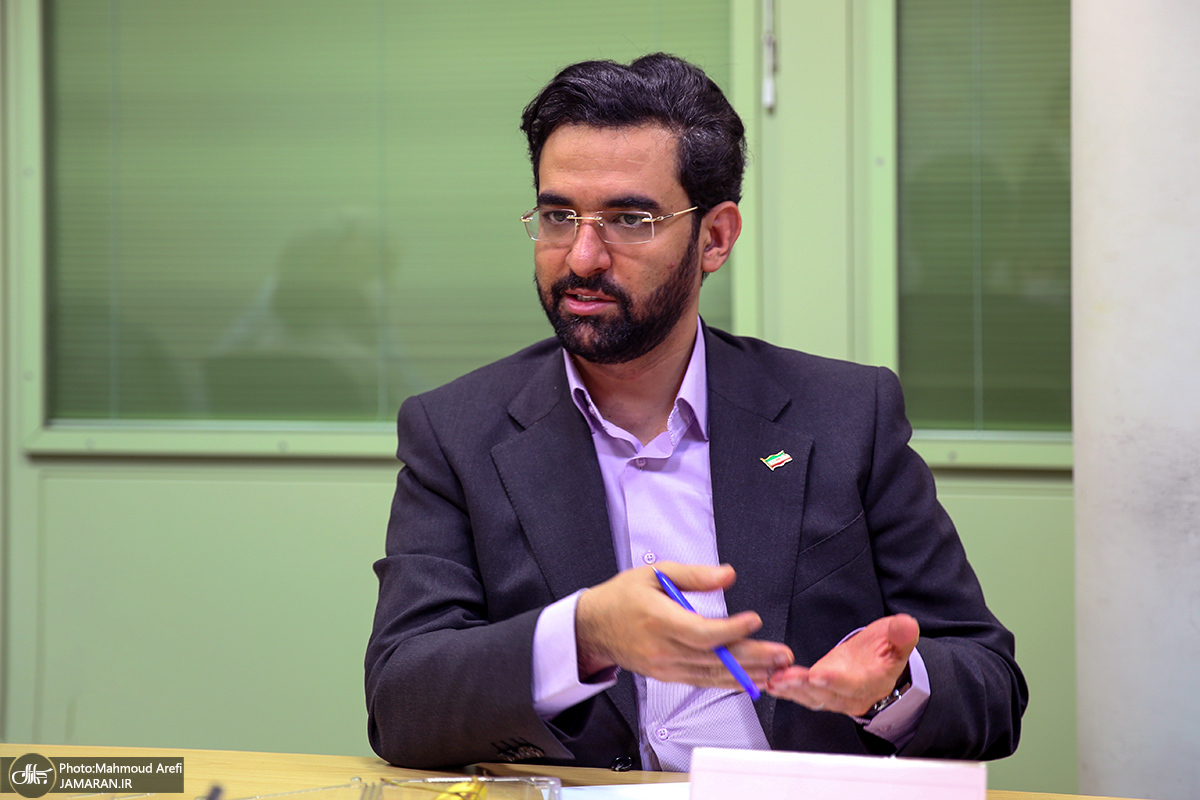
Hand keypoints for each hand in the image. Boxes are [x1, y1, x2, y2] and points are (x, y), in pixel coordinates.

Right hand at [575, 562, 793, 689]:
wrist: (594, 627)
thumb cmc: (623, 597)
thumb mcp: (655, 572)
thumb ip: (694, 575)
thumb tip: (728, 575)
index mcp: (659, 620)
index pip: (702, 633)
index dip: (732, 629)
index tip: (755, 620)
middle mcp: (663, 649)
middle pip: (715, 658)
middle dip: (754, 658)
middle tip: (782, 655)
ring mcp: (665, 667)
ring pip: (713, 675)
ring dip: (748, 673)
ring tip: (776, 669)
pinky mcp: (668, 676)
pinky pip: (703, 681)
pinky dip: (729, 682)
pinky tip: (751, 679)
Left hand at [765, 614, 918, 715]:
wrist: (881, 660)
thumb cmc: (888, 647)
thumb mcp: (898, 636)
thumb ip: (901, 634)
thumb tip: (907, 625)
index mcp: (874, 681)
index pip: (854, 684)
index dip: (835, 681)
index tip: (818, 674)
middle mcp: (853, 695)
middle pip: (827, 694)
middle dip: (804, 686)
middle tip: (784, 678)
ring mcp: (835, 695)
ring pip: (811, 696)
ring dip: (791, 690)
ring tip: (773, 680)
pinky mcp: (821, 691)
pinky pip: (803, 694)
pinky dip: (786, 690)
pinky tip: (770, 682)